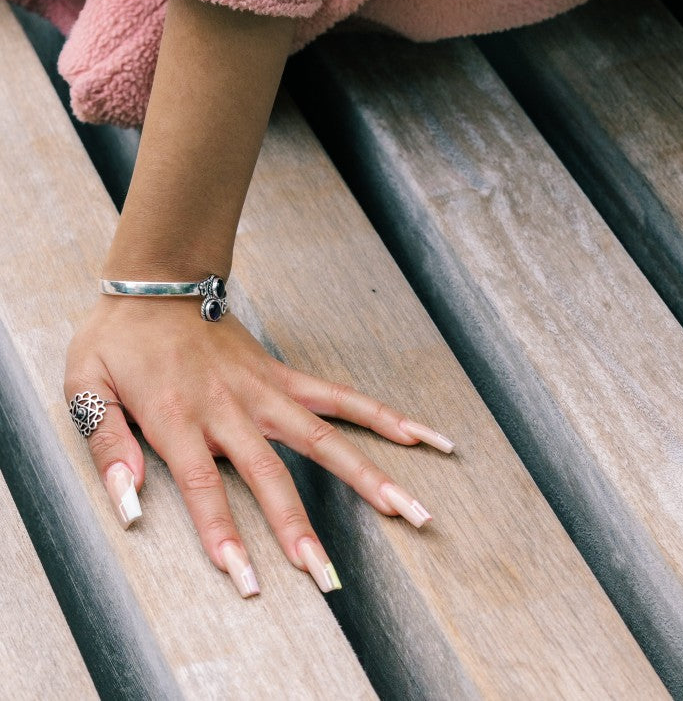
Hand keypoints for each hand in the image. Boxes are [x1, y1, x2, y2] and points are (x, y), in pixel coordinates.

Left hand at [64, 294, 454, 596]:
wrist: (161, 283)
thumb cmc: (120, 339)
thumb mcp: (86, 385)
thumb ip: (107, 444)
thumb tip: (129, 502)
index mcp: (179, 417)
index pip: (204, 487)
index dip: (226, 534)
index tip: (249, 579)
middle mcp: (232, 408)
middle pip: (273, 474)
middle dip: (300, 527)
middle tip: (328, 572)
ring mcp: (267, 391)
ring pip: (325, 438)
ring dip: (368, 475)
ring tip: (409, 507)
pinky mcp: (286, 376)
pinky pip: (340, 397)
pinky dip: (380, 416)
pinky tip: (417, 435)